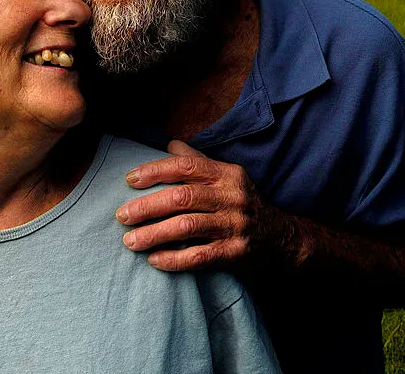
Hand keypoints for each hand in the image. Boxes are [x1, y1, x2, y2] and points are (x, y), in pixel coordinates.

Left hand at [115, 140, 273, 271]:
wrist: (282, 237)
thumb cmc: (244, 203)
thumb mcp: (227, 177)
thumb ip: (198, 162)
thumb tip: (169, 145)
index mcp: (227, 174)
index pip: (187, 166)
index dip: (156, 171)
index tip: (130, 180)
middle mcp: (232, 196)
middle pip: (182, 197)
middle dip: (147, 206)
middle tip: (122, 215)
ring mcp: (235, 224)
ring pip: (187, 227)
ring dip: (154, 234)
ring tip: (130, 241)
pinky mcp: (237, 252)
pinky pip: (200, 256)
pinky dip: (174, 259)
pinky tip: (155, 260)